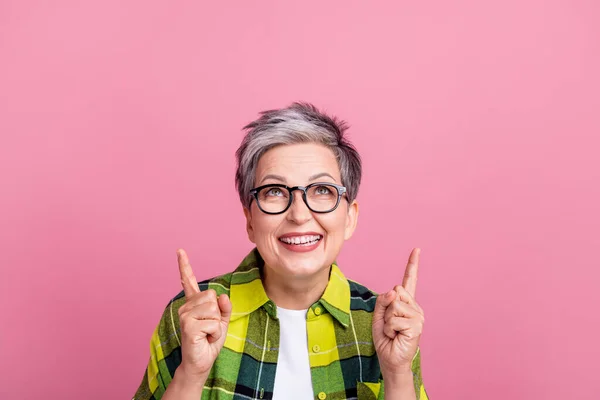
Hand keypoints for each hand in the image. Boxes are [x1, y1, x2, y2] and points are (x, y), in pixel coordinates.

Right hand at [176, 249, 231, 380]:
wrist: (201, 363)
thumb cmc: (209, 342)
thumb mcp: (223, 322)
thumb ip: (225, 307)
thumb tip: (222, 296)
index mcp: (194, 304)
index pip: (189, 281)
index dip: (184, 266)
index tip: (180, 250)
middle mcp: (186, 307)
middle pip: (212, 296)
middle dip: (218, 314)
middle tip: (210, 328)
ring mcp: (185, 315)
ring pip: (214, 309)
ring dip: (217, 325)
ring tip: (207, 334)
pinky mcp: (188, 325)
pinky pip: (213, 322)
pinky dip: (215, 332)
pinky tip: (205, 339)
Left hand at [372, 248, 424, 378]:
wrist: (390, 359)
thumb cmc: (385, 338)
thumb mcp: (379, 315)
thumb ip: (383, 300)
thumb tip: (394, 291)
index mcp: (406, 302)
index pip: (409, 280)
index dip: (412, 264)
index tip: (416, 249)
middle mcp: (414, 307)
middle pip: (395, 292)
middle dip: (386, 308)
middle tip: (389, 324)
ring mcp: (418, 316)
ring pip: (394, 306)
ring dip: (387, 321)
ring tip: (392, 331)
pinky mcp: (417, 326)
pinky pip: (394, 319)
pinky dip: (389, 328)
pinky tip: (396, 336)